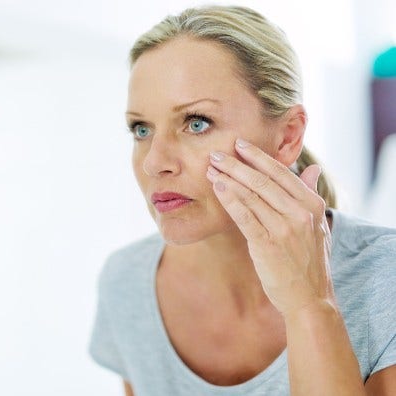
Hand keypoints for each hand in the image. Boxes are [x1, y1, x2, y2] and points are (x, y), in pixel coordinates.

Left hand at [205, 138, 333, 316]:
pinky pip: (244, 216)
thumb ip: (311, 195)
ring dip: (228, 178)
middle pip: (263, 181)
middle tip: (217, 153)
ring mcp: (284, 228)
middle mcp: (300, 213)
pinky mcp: (267, 244)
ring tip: (211, 167)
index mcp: (313, 205)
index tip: (240, 144)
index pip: (282, 173)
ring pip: (251, 196)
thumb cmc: (310, 262)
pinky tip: (217, 187)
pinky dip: (229, 199)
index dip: (259, 157)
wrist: (310, 298)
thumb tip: (313, 168)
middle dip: (237, 164)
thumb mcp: (319, 226)